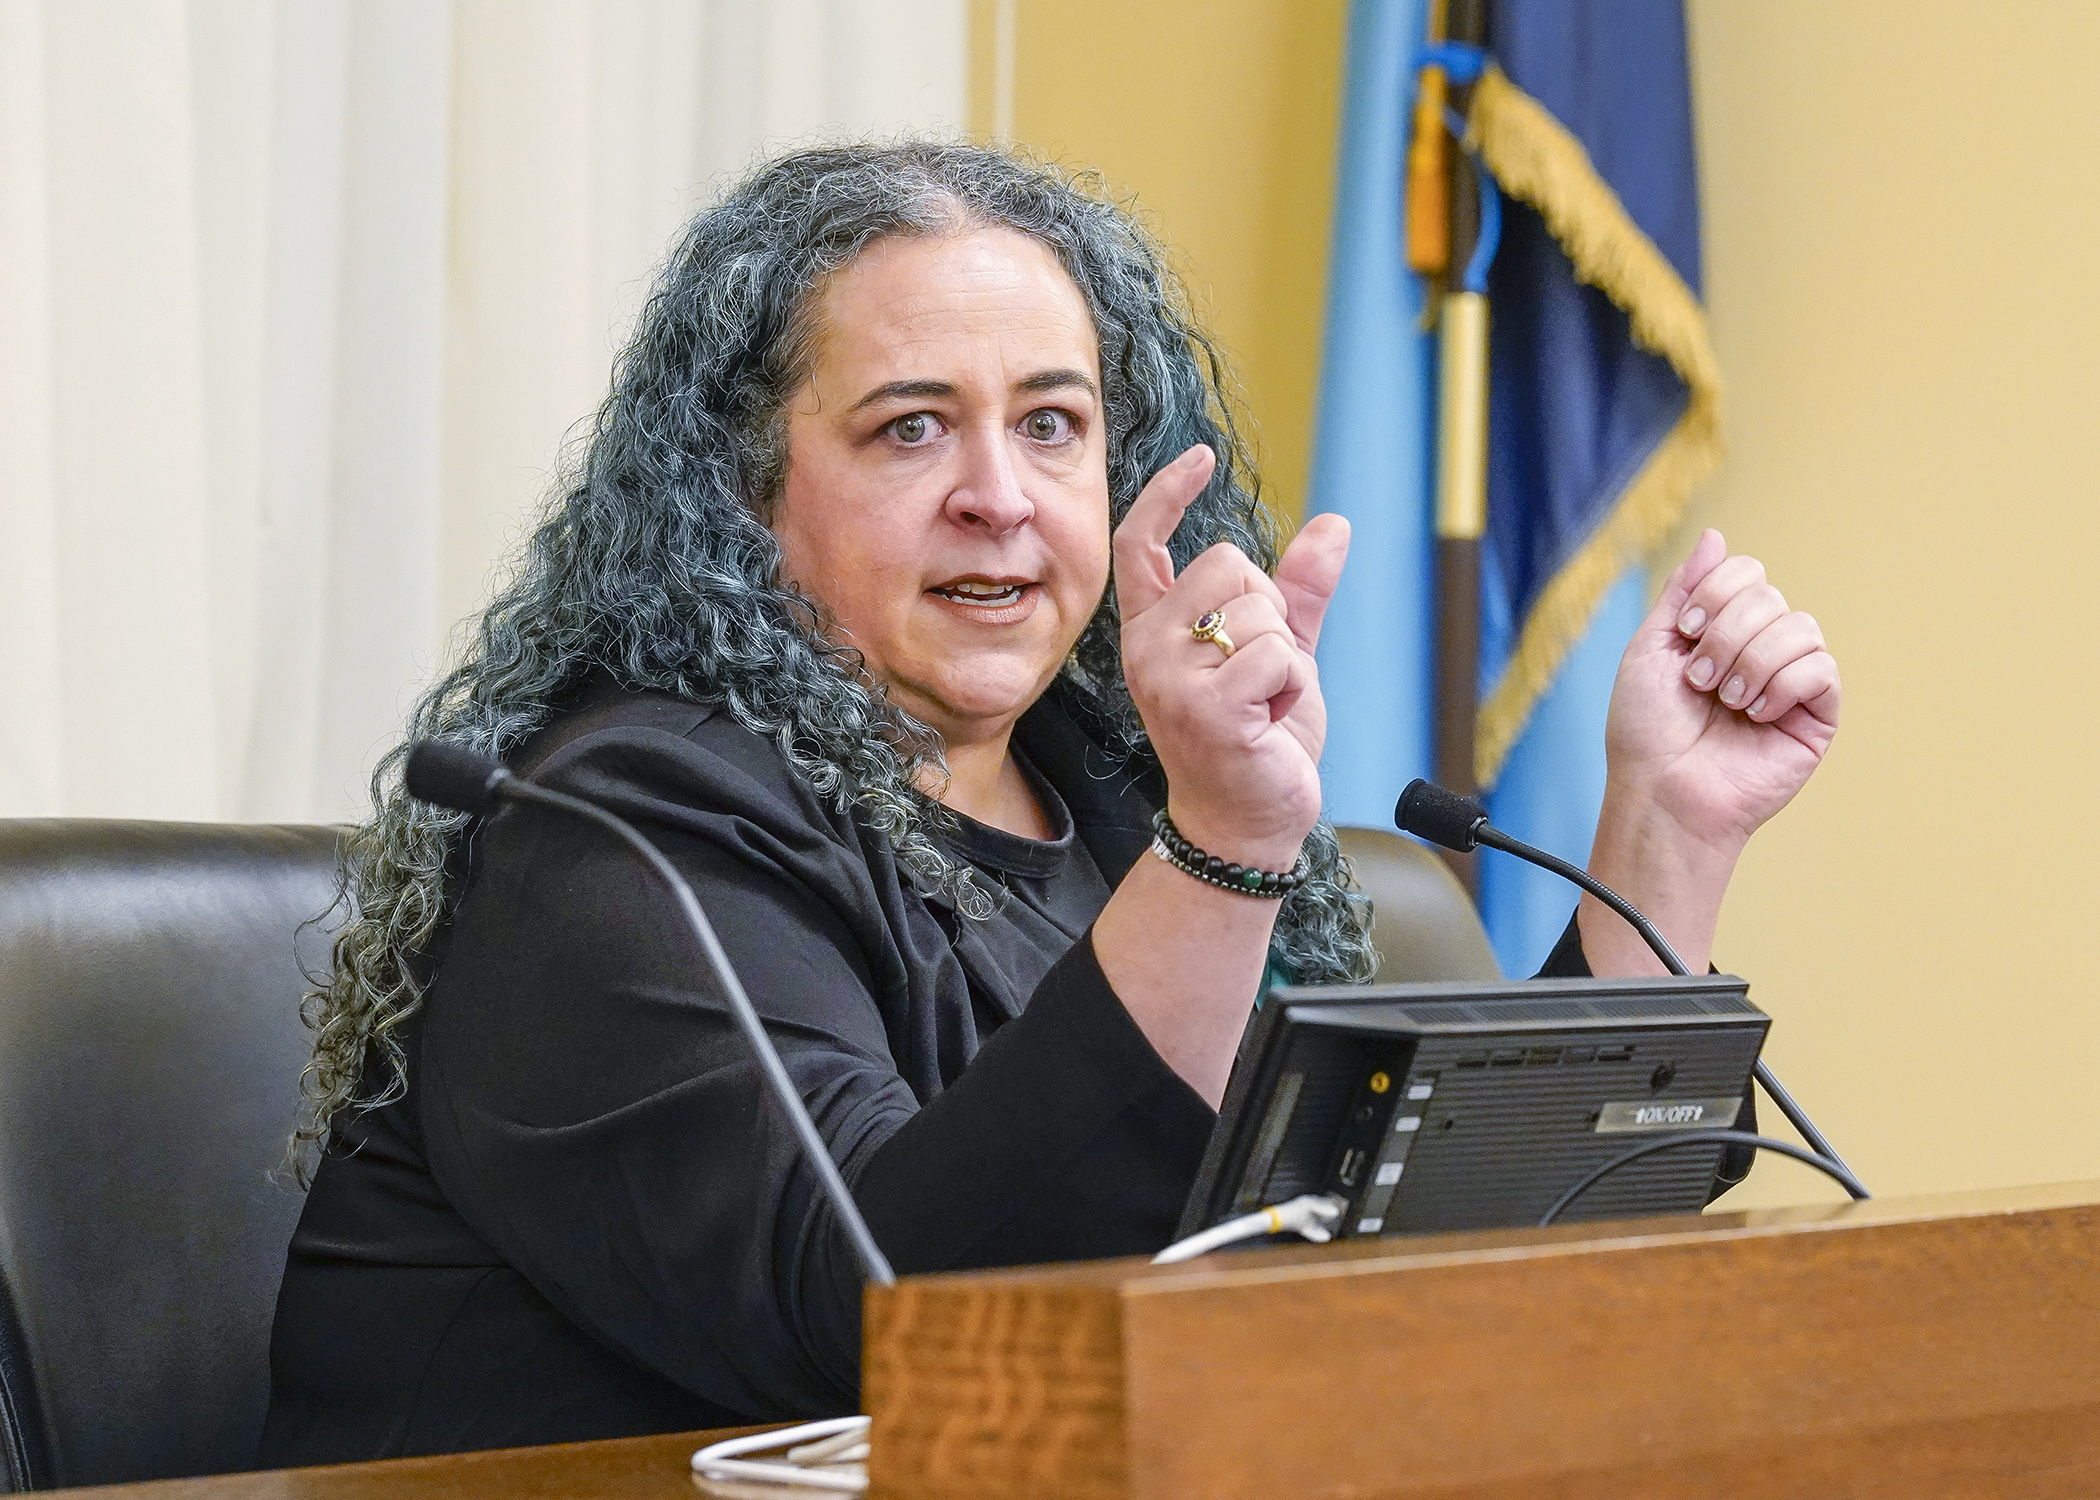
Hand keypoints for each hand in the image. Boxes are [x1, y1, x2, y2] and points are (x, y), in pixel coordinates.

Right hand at [1113, 445, 1349, 868]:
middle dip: (1268, 611)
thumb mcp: (1278, 654)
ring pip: (1259, 612)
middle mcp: (1148, 649)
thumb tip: (1333, 526)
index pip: (1140, 544)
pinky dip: (1292, 686)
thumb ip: (1297, 593)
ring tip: (1264, 704)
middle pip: (1227, 563)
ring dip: (1285, 659)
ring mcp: (1169, 678)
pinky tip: (1269, 721)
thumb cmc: (1255, 740)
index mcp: (1153, 629)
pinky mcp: (1206, 708)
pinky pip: (1277, 654)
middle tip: (1259, 673)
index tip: (1201, 457)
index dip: (1167, 494)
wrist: (1245, 823)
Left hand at [1604, 528, 1840, 852]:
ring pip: (1801, 627)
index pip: (1747, 572)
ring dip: (1752, 662)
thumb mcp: (1651, 647)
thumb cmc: (1646, 731)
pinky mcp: (1817, 715)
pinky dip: (1782, 685)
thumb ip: (1684, 591)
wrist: (1661, 791)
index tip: (1684, 632)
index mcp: (1722, 631)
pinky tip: (1756, 714)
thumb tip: (1715, 535)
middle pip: (1770, 596)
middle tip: (1699, 682)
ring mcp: (1791, 682)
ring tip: (1727, 702)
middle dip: (1725, 635)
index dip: (1716, 593)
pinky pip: (1822, 668)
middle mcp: (1761, 650)